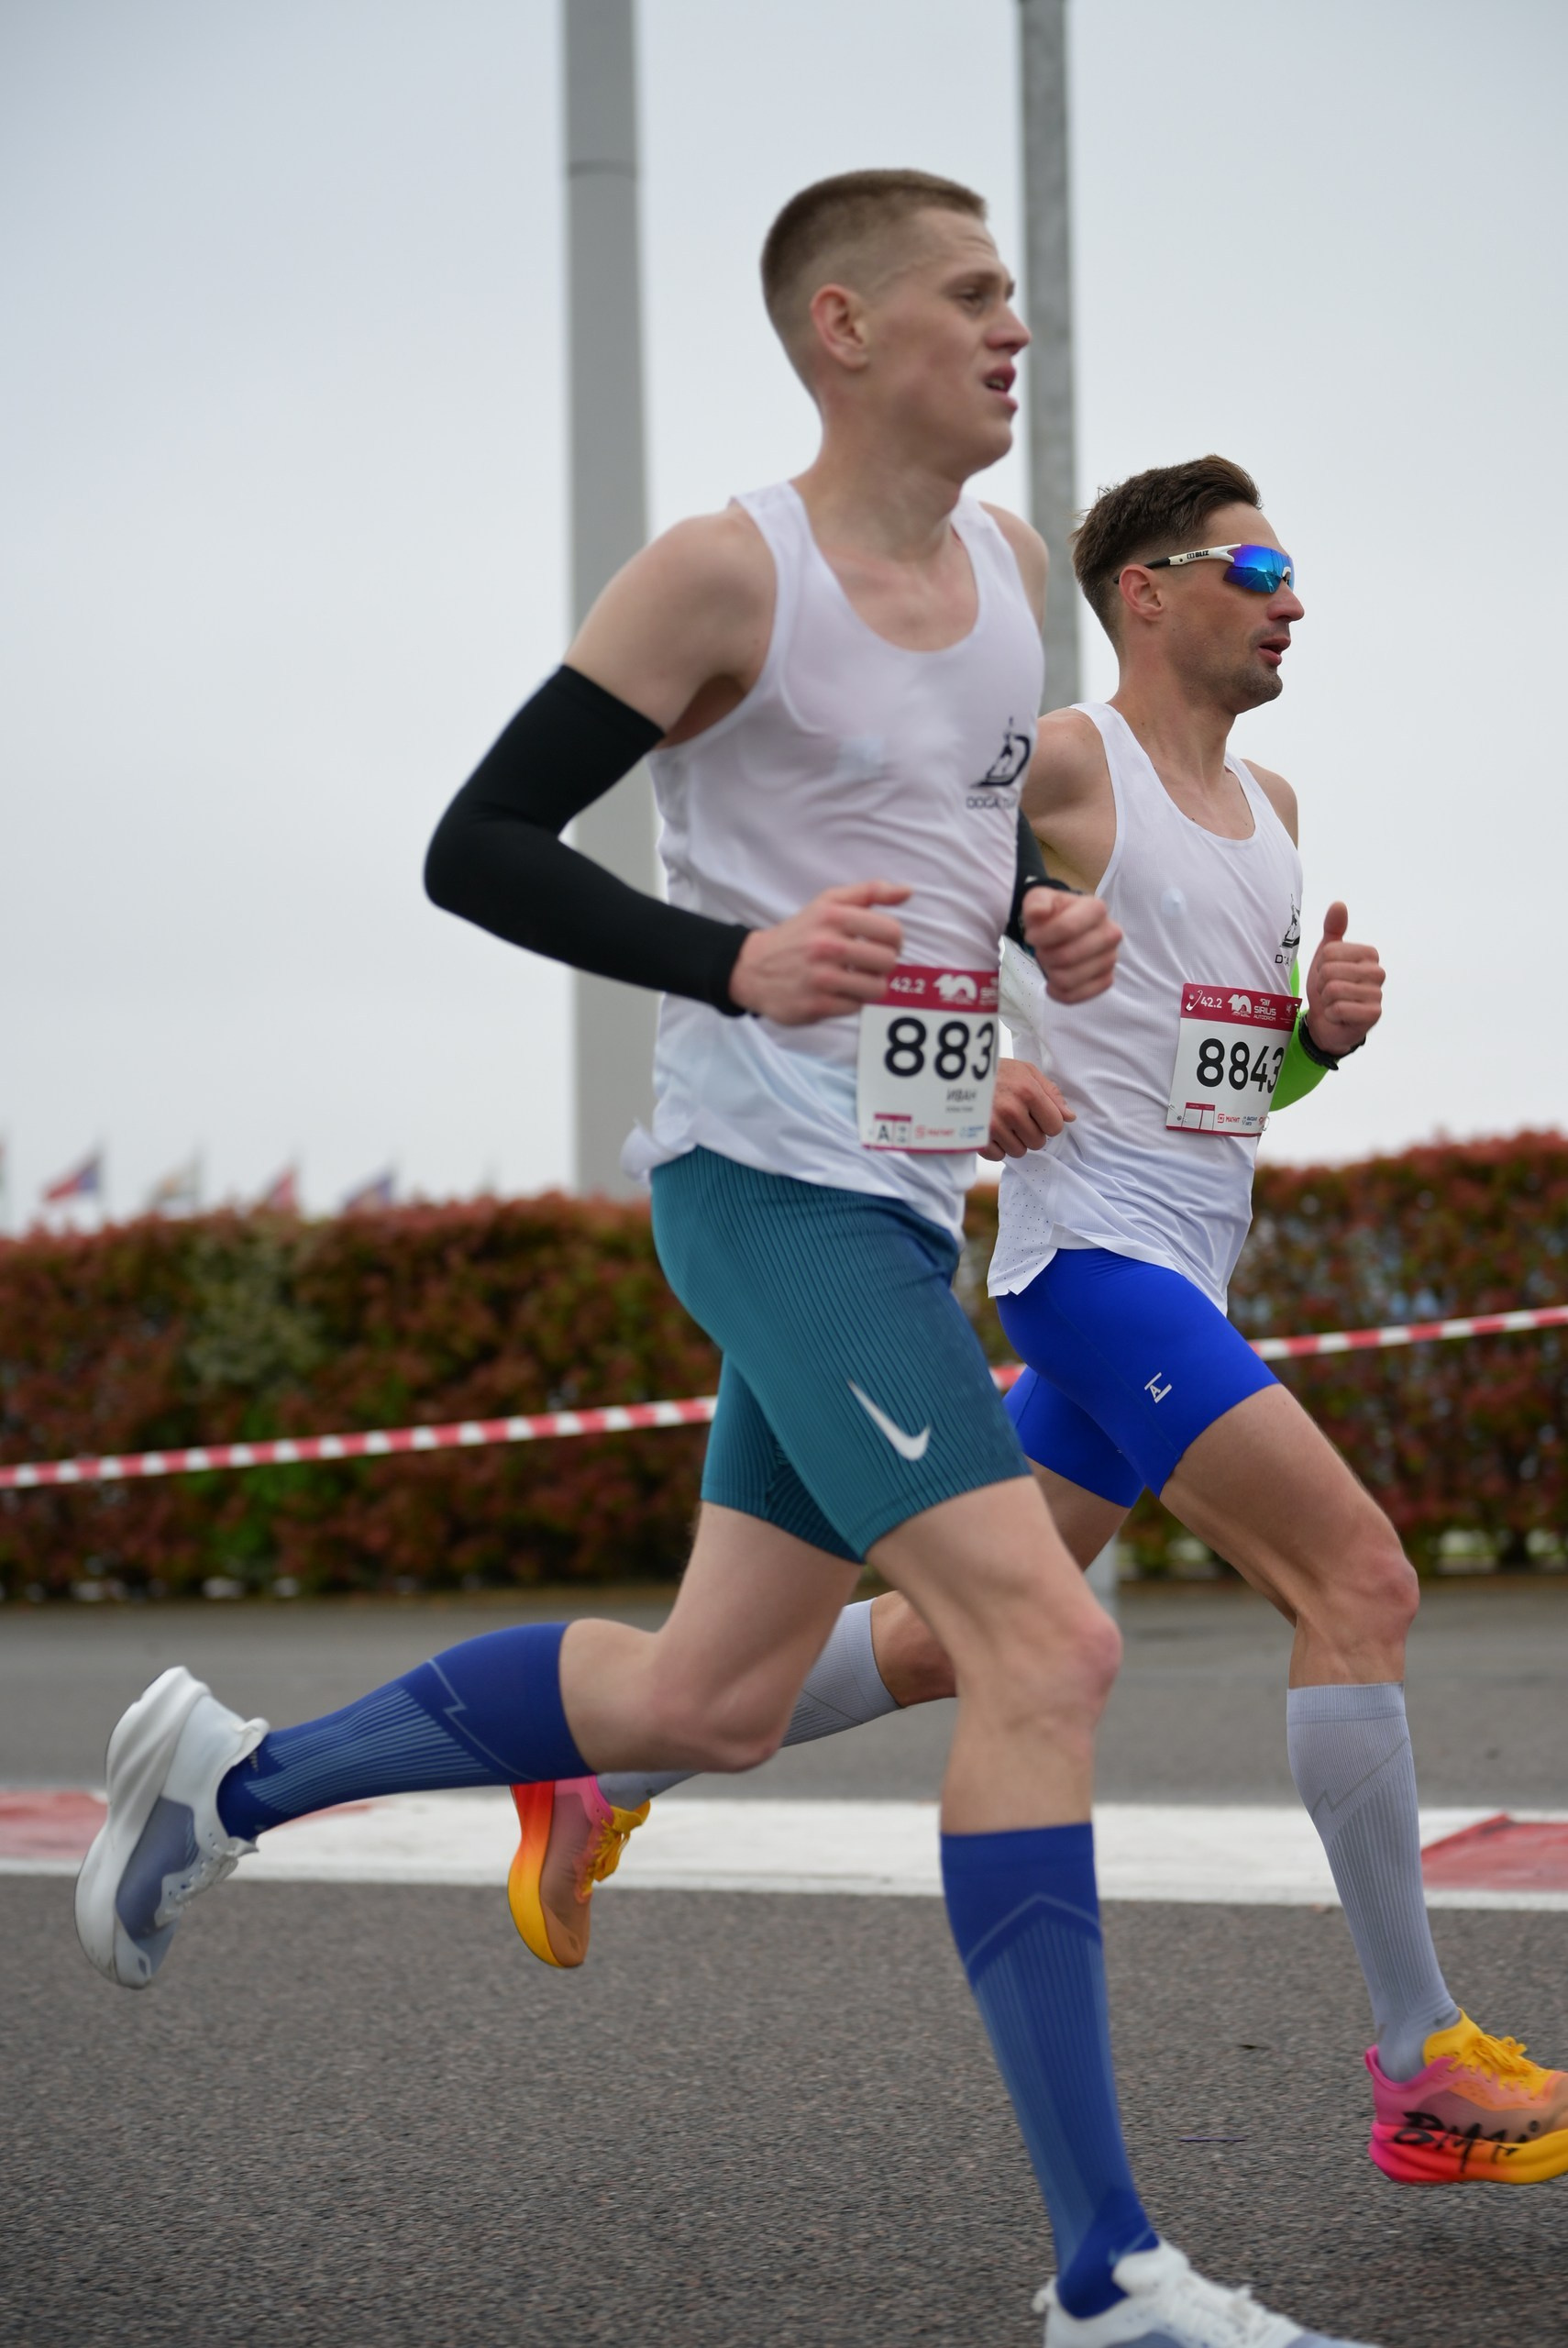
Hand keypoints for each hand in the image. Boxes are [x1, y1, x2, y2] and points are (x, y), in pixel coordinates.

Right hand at [728, 882, 908, 1023]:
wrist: (753, 968)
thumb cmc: (799, 934)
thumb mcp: (828, 903)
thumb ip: (869, 893)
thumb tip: (907, 891)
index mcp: (833, 917)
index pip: (892, 932)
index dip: (895, 941)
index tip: (882, 945)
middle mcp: (826, 946)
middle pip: (888, 962)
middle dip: (883, 965)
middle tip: (867, 964)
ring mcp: (821, 978)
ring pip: (876, 988)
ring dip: (869, 985)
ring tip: (854, 979)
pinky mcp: (816, 1005)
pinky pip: (856, 1007)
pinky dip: (850, 1001)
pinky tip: (836, 992)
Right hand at [978, 1058, 1073, 1159]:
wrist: (957, 1075)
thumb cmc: (996, 1071)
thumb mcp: (1026, 1071)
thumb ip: (1051, 1093)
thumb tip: (1069, 1117)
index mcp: (1028, 1092)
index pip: (1055, 1126)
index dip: (1049, 1122)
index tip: (1037, 1115)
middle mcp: (1012, 1110)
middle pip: (1038, 1142)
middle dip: (1031, 1132)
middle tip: (1017, 1118)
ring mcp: (993, 1126)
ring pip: (1019, 1151)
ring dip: (1014, 1141)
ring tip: (1003, 1123)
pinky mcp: (977, 1137)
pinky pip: (998, 1156)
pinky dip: (997, 1147)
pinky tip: (991, 1131)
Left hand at [1022, 888, 1120, 1003]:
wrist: (1065, 928)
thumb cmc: (1053, 914)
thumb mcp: (1039, 899)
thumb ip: (1036, 902)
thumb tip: (1038, 913)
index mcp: (1096, 909)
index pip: (1067, 928)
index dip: (1041, 937)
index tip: (1031, 936)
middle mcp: (1111, 933)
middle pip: (1066, 957)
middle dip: (1044, 956)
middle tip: (1043, 949)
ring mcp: (1111, 959)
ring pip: (1069, 980)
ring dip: (1050, 973)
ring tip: (1051, 961)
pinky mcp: (1106, 980)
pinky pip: (1076, 996)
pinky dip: (1058, 992)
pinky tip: (1054, 981)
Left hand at [1303, 901, 1383, 1056]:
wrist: (1327, 1021)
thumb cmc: (1328, 986)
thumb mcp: (1326, 956)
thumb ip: (1333, 930)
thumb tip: (1339, 904)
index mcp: (1369, 954)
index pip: (1329, 952)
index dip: (1321, 966)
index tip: (1328, 975)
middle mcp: (1378, 972)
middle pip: (1330, 971)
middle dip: (1322, 984)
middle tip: (1329, 992)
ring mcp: (1378, 994)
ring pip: (1333, 990)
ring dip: (1326, 1000)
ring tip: (1334, 1003)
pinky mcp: (1373, 1015)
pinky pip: (1339, 1008)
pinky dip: (1331, 1014)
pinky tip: (1339, 1016)